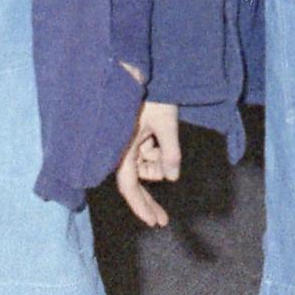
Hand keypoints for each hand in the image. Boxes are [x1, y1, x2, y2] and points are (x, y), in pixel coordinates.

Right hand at [115, 101, 181, 227]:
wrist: (141, 72)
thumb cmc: (153, 95)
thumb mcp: (165, 124)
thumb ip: (170, 152)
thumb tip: (172, 178)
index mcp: (122, 149)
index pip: (129, 186)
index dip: (141, 206)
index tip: (154, 222)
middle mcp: (122, 149)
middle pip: (135, 183)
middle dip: (148, 201)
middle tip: (162, 221)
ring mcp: (128, 143)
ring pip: (145, 166)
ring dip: (159, 165)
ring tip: (166, 142)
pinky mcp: (135, 135)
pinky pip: (147, 153)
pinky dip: (158, 152)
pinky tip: (162, 136)